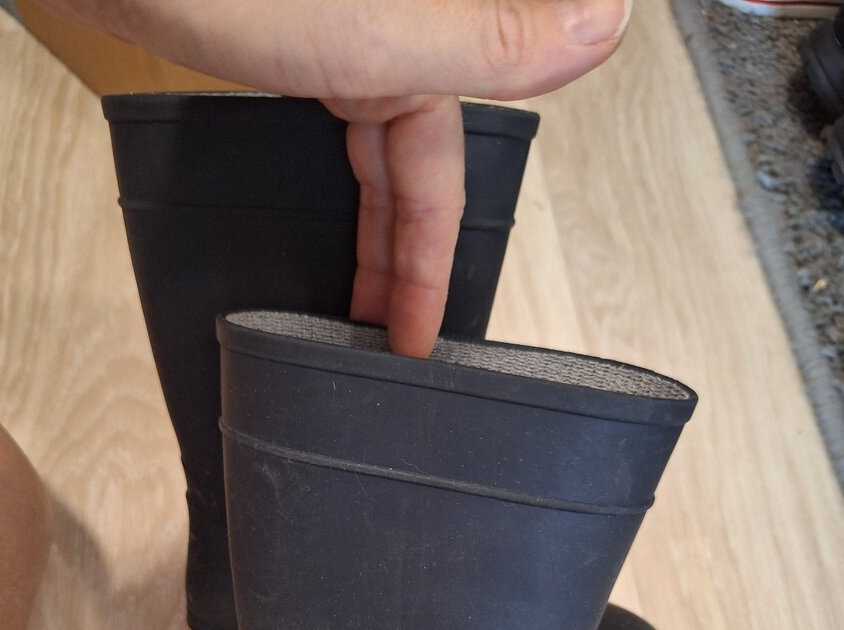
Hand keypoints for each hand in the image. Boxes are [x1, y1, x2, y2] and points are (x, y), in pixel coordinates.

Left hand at [44, 0, 629, 353]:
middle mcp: (386, 44)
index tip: (422, 338)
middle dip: (399, 267)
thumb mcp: (379, 31)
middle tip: (389, 340)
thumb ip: (492, 40)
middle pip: (408, 183)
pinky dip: (333, 195)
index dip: (434, 270)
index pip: (443, 184)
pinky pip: (331, 147)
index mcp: (421, 45)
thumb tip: (605, 22)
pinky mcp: (281, 48)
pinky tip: (324, 221)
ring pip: (368, 168)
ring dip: (367, 238)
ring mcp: (333, 49)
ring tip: (356, 304)